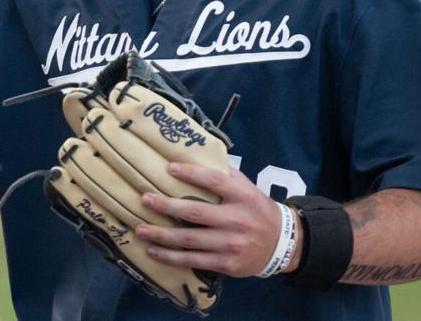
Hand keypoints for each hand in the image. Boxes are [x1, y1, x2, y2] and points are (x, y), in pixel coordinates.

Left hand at [136, 162, 287, 277]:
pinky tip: (153, 251)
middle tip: (144, 200)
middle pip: (195, 212)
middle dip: (165, 206)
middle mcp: (237, 219)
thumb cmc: (256, 210)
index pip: (214, 181)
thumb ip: (225, 174)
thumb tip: (194, 156)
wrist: (281, 244)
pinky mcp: (226, 263)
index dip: (191, 174)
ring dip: (161, 235)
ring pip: (189, 239)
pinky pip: (193, 260)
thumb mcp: (247, 188)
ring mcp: (231, 243)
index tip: (168, 168)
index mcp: (242, 196)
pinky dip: (171, 257)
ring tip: (140, 229)